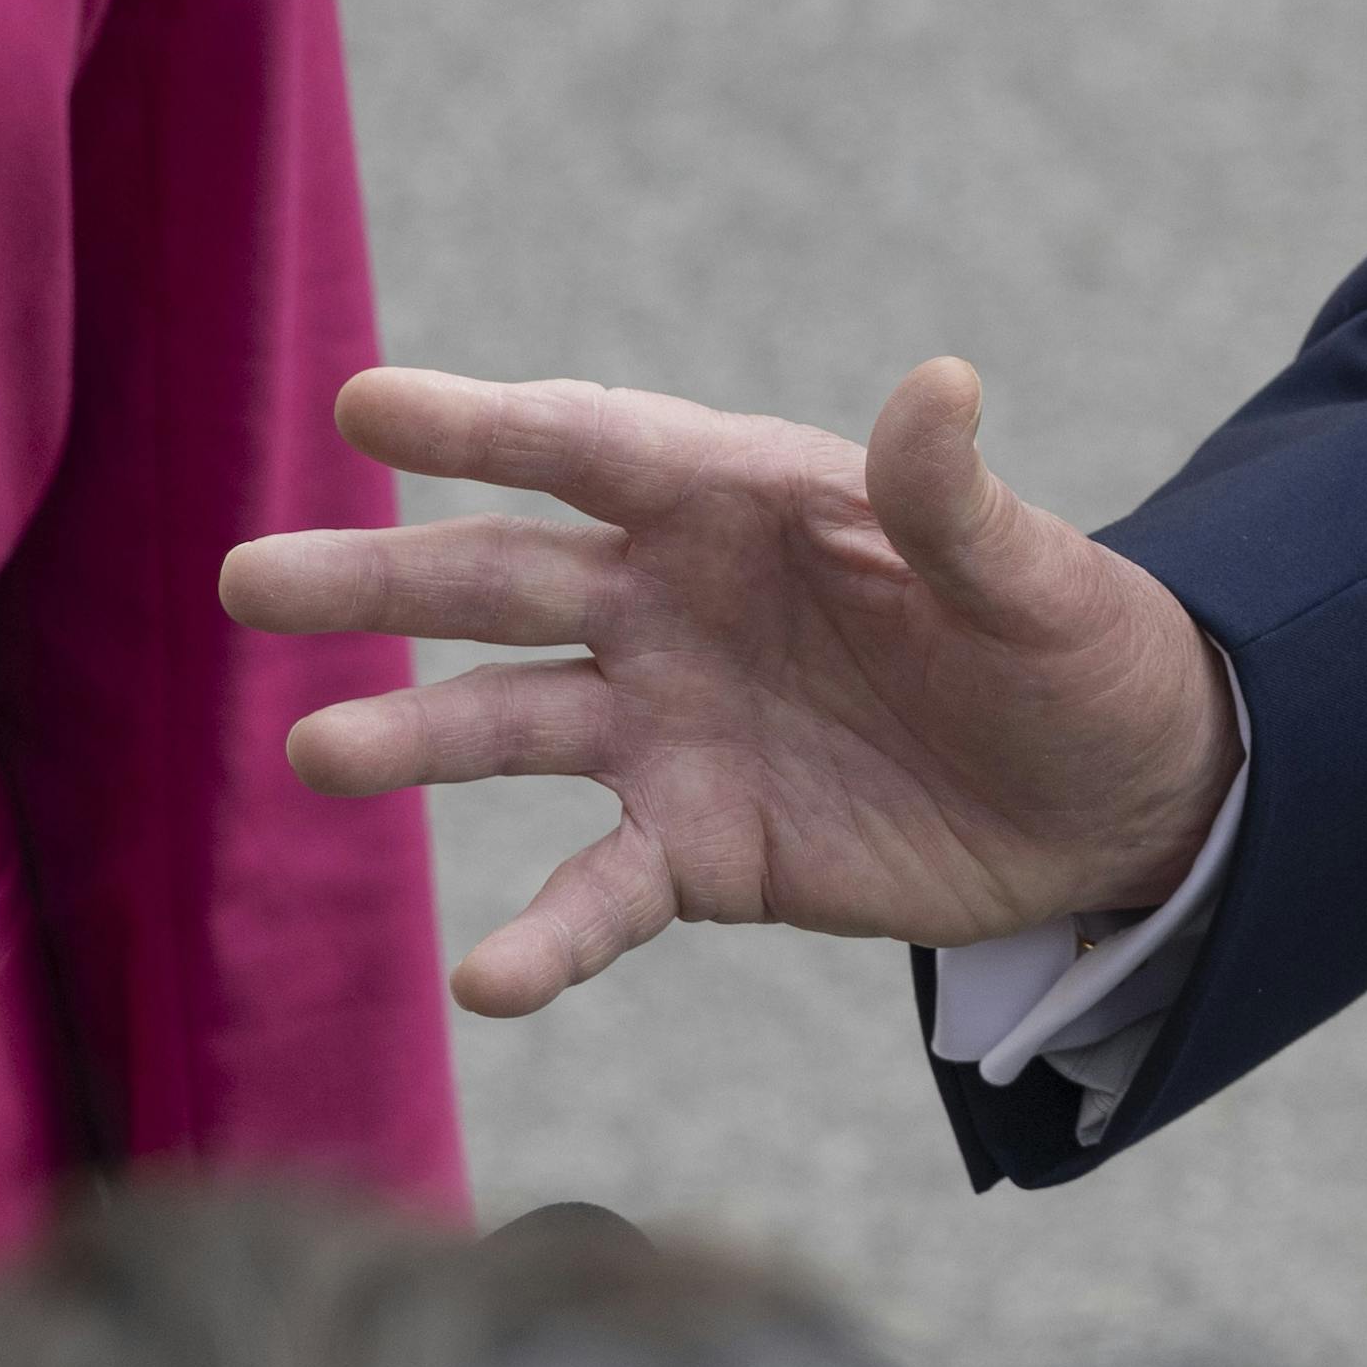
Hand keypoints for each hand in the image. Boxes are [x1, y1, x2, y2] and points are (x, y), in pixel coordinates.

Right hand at [226, 362, 1237, 1020]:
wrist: (1120, 796)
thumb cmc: (1078, 649)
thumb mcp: (1037, 578)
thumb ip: (957, 503)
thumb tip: (941, 383)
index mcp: (745, 500)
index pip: (590, 448)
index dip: (482, 425)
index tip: (364, 405)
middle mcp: (677, 604)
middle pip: (503, 580)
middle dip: (380, 579)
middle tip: (247, 581)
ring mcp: (673, 728)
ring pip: (511, 727)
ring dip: (413, 740)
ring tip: (314, 753)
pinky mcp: (701, 849)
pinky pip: (599, 893)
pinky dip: (542, 938)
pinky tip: (484, 983)